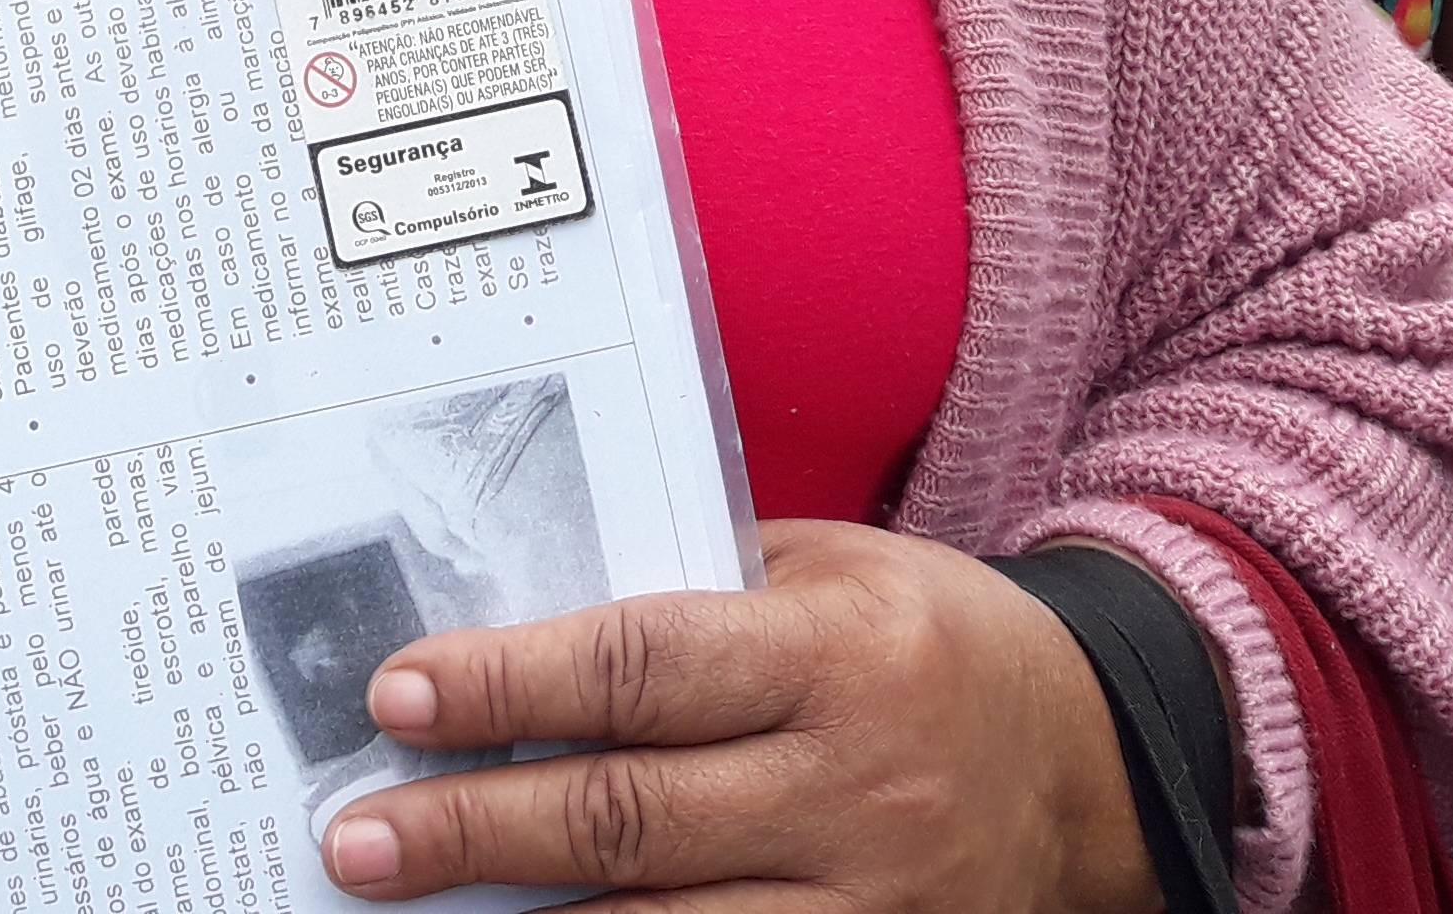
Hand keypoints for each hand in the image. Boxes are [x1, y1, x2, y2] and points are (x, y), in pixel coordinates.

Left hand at [319, 521, 1160, 912]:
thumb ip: (691, 593)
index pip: (640, 667)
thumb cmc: (925, 639)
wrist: (1096, 759)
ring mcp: (872, 901)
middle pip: (629, 818)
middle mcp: (856, 784)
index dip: (509, 686)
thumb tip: (513, 618)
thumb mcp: (829, 572)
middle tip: (356, 838)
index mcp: (840, 651)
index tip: (396, 698)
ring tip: (409, 903)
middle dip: (474, 828)